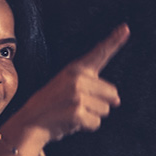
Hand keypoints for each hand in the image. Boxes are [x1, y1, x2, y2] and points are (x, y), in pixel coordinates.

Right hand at [15, 24, 128, 143]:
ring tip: (71, 113)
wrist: (29, 122)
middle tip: (77, 105)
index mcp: (75, 69)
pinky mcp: (77, 112)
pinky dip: (86, 127)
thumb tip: (118, 100)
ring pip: (106, 110)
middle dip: (100, 103)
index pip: (99, 53)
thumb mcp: (68, 86)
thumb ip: (94, 87)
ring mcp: (77, 95)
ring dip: (92, 116)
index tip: (126, 28)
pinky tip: (70, 122)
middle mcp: (77, 78)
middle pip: (112, 93)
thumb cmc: (52, 105)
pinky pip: (96, 123)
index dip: (115, 40)